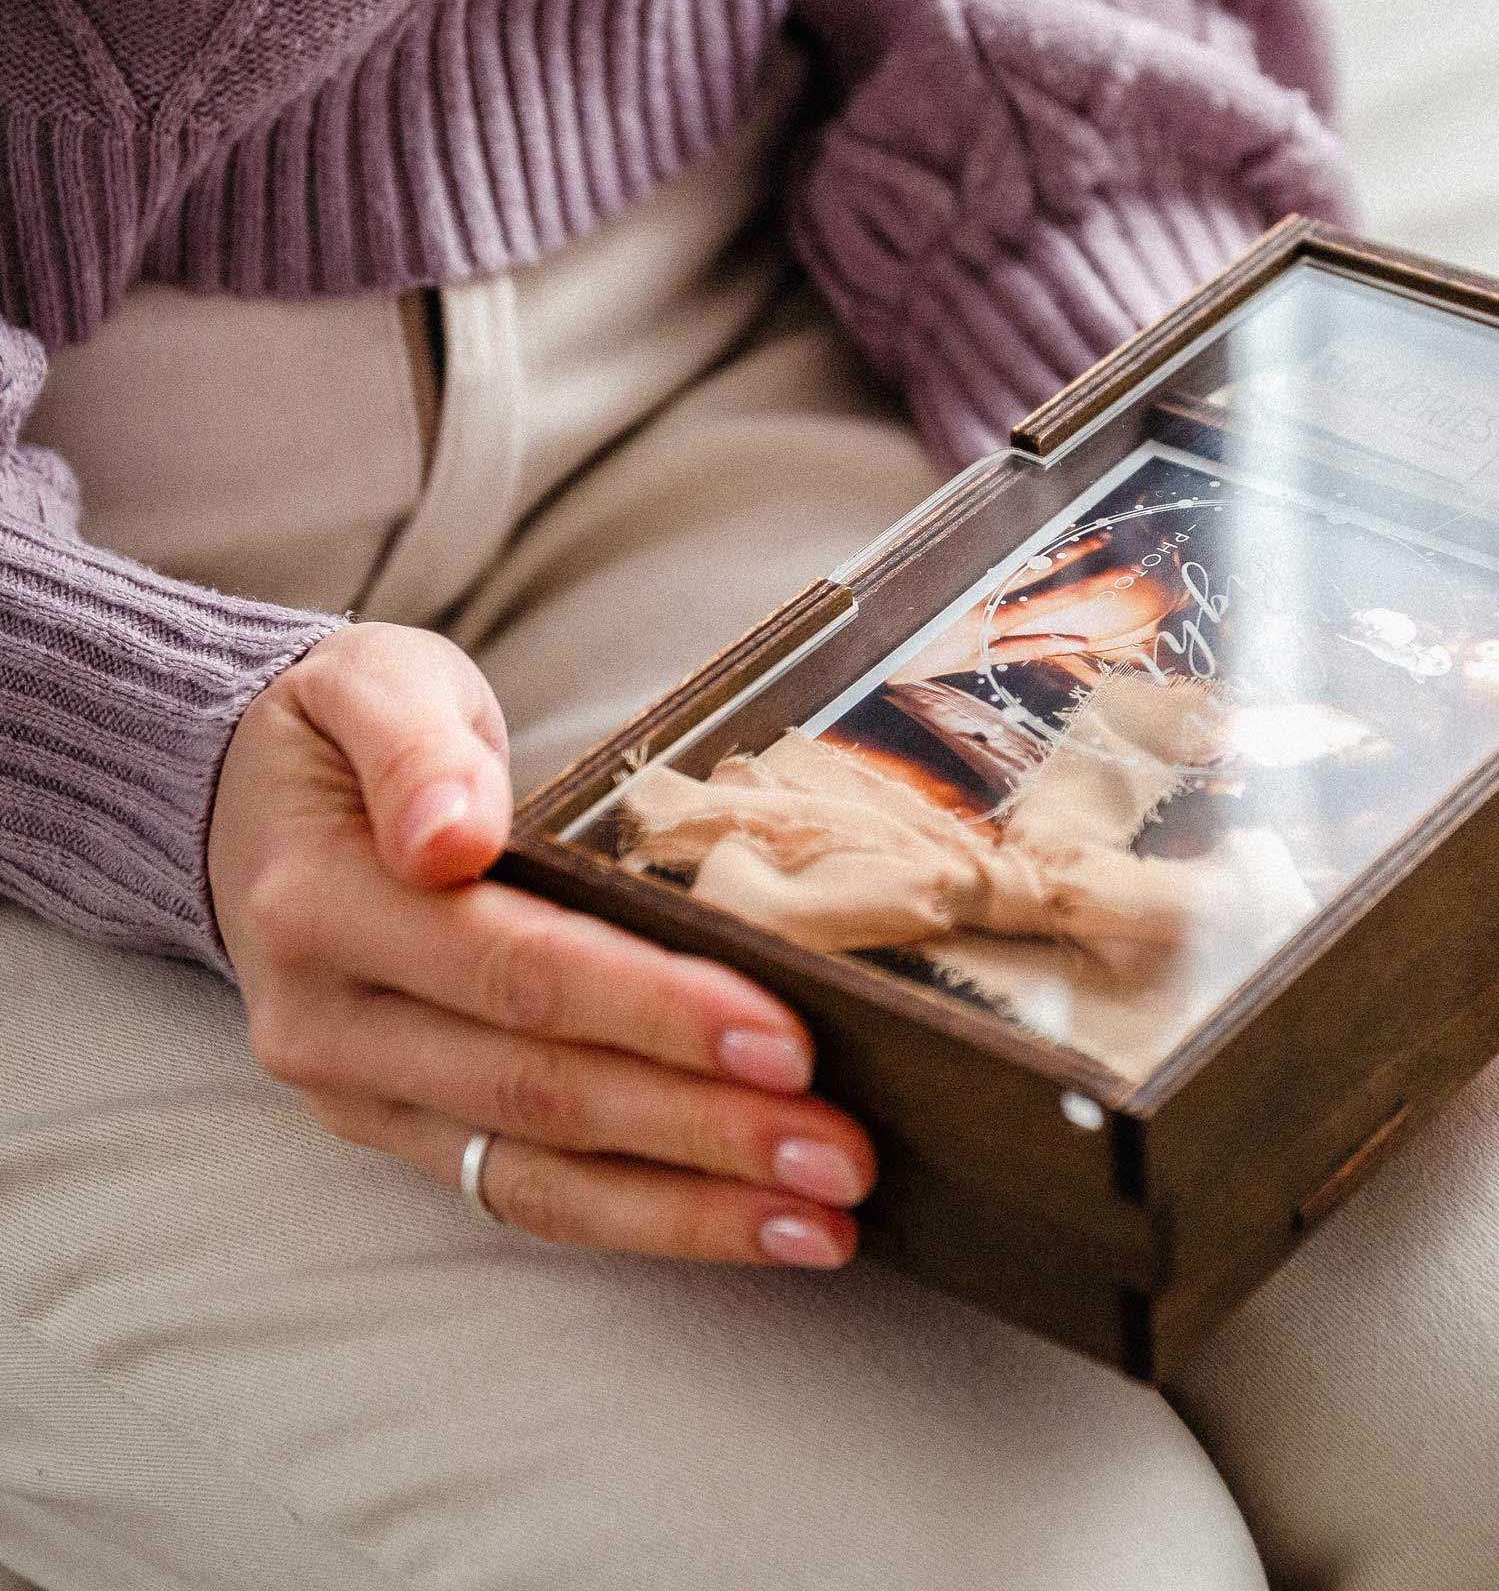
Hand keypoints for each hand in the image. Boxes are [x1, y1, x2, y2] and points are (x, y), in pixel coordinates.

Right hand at [209, 622, 873, 1267]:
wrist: (243, 803)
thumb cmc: (344, 734)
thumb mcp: (375, 686)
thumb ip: (417, 751)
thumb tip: (450, 837)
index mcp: (324, 905)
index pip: (517, 972)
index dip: (654, 1011)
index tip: (783, 1041)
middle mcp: (333, 1024)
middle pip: (541, 1093)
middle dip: (703, 1131)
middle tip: (840, 1156)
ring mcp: (362, 1095)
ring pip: (536, 1176)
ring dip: (690, 1210)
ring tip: (822, 1226)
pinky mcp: (400, 1132)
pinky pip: (522, 1194)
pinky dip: (640, 1220)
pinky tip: (748, 1227)